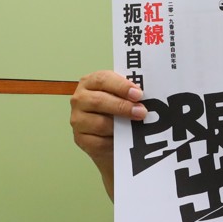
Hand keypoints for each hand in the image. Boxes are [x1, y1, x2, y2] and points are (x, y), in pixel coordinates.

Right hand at [70, 69, 146, 197]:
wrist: (108, 136)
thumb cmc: (116, 110)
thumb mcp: (121, 96)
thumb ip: (128, 93)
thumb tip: (144, 96)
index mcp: (90, 82)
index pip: (103, 79)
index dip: (121, 86)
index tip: (138, 94)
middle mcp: (80, 99)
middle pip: (99, 101)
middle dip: (122, 106)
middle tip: (141, 111)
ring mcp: (78, 120)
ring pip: (100, 123)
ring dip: (120, 125)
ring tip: (135, 126)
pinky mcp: (80, 139)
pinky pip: (99, 141)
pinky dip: (114, 141)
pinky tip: (125, 140)